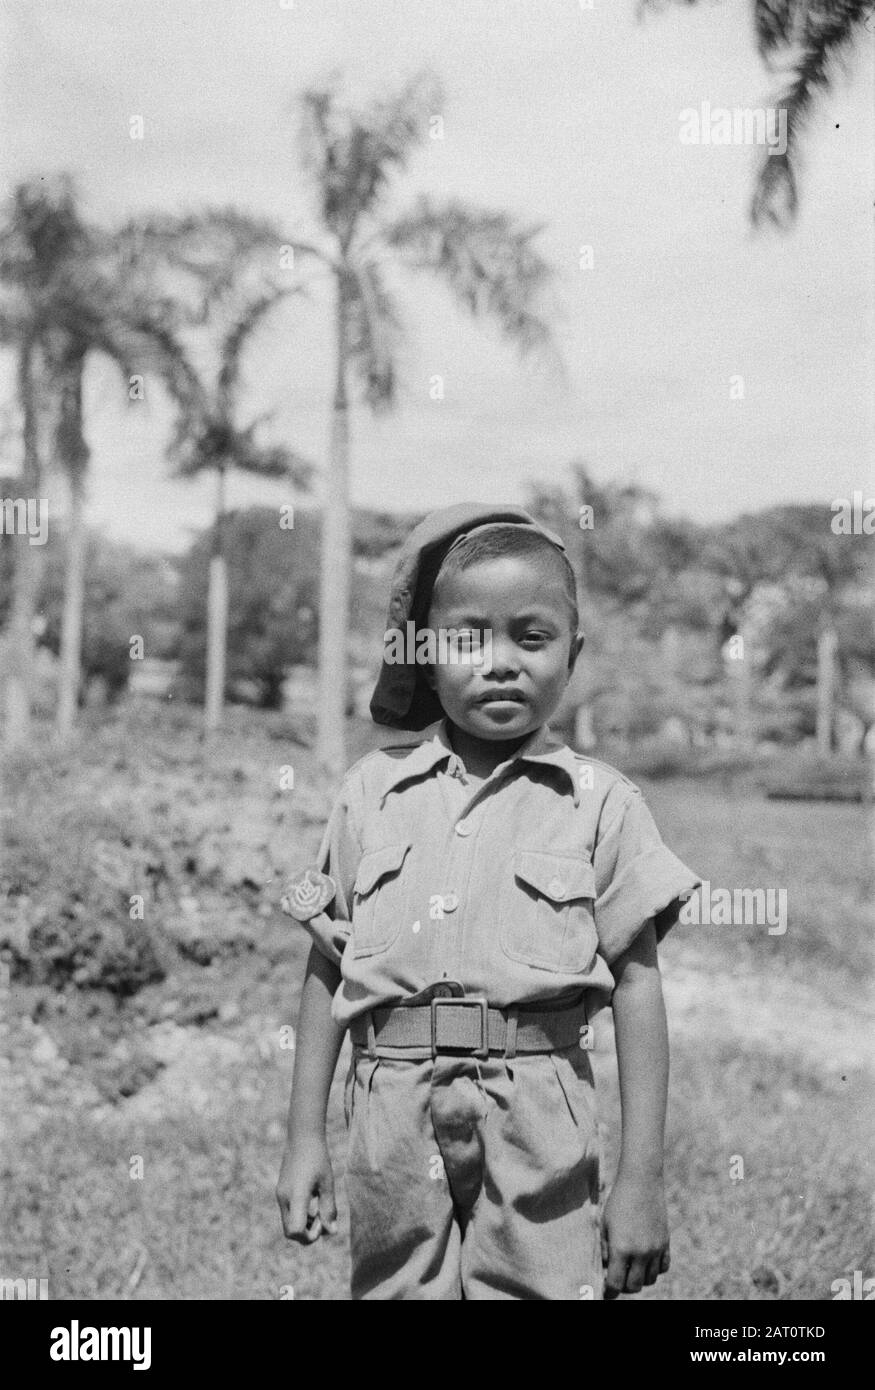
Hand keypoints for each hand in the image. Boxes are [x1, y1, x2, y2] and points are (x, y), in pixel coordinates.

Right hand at [276, 1135, 337, 1244]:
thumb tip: (332, 1232)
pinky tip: (312, 1201)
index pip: (295, 1231)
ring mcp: (280, 1195)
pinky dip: (299, 1215)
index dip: (310, 1236)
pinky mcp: (281, 1192)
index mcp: (296, 1196)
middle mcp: (284, 1198)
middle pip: (290, 1232)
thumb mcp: (328, 1182)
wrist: (302, 1137)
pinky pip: (288, 1213)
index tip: (323, 1222)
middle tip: (322, 1219)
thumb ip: (329, 1208)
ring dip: (304, 1225)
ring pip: (288, 1224)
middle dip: (307, 1233)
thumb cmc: (318, 1157)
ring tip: (319, 1209)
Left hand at [601, 1173, 669, 1298]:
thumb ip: (604, 1249)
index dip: (610, 1290)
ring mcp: (656, 1249)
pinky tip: (645, 1261)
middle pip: (635, 1286)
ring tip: (631, 1268)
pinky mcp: (666, 1242)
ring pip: (650, 1279)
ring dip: (640, 1278)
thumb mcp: (605, 1224)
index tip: (606, 1291)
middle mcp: (641, 1252)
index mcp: (622, 1249)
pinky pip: (663, 1267)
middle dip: (624, 1286)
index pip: (616, 1284)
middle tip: (618, 1278)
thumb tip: (606, 1269)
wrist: (642, 1182)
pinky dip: (654, 1270)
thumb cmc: (618, 1201)